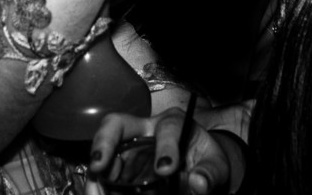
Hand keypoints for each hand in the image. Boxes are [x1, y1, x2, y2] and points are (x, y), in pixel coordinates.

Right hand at [87, 107, 235, 194]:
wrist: (197, 168)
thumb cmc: (205, 160)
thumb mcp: (216, 165)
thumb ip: (210, 173)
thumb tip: (199, 183)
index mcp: (173, 124)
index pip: (168, 128)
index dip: (166, 148)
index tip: (166, 170)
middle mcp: (144, 130)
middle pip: (118, 124)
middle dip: (104, 140)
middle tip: (98, 165)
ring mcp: (128, 149)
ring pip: (104, 150)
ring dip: (96, 171)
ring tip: (95, 191)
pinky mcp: (120, 169)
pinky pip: (104, 174)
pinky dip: (98, 186)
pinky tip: (98, 193)